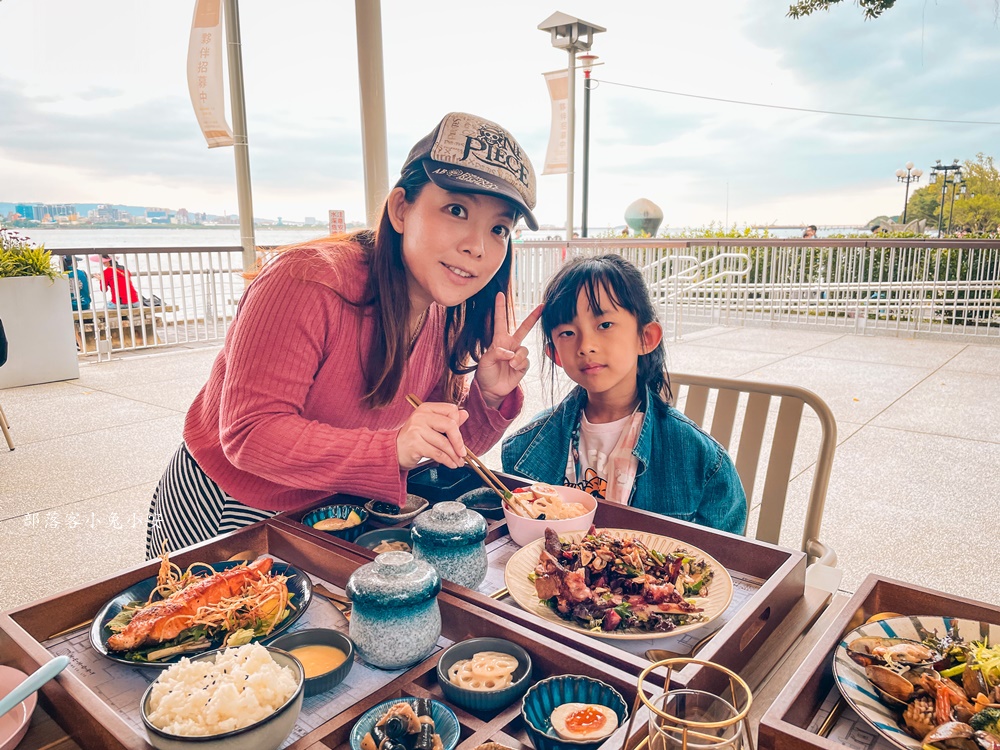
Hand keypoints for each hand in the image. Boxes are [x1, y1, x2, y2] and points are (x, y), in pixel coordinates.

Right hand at [396, 402, 469, 469]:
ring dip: (454, 455)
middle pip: (449, 425)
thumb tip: (465, 414)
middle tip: (463, 453)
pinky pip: (437, 453)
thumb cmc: (415, 438)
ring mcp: (416, 429)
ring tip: (458, 462)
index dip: (459, 423)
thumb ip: (448, 420)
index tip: (459, 435)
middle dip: (459, 442)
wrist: (394, 450)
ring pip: (444, 443)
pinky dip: (447, 461)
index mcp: (426, 408)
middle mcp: (421, 416)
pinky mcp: (415, 444)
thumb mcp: (431, 426)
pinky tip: (451, 464)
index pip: (451, 410)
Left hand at [475, 294, 542, 408]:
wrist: (491, 389)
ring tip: (510, 364)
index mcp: (499, 340)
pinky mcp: (523, 365)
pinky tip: (513, 368)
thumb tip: (509, 352)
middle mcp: (511, 345)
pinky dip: (519, 364)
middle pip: (524, 328)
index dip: (500, 308)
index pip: (500, 321)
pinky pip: (525, 361)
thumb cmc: (485, 373)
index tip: (499, 294)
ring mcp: (518, 355)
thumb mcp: (485, 361)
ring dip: (517, 356)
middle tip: (542, 306)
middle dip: (533, 317)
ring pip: (524, 349)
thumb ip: (496, 353)